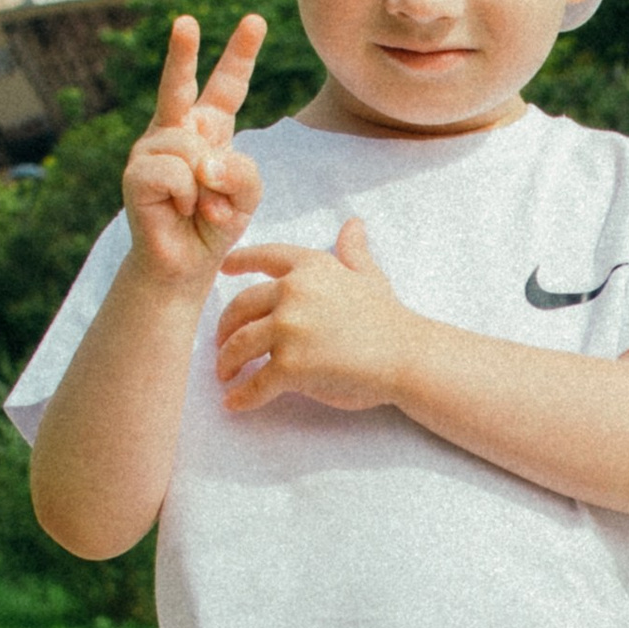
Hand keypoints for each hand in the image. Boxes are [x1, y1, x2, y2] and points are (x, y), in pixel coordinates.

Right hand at [123, 13, 266, 288]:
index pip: (226, 87)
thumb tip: (202, 162)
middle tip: (187, 21)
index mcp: (207, 130)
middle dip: (182, 52)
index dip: (240, 54)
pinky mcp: (136, 173)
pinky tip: (180, 211)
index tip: (255, 21)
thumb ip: (241, 169)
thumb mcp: (247, 194)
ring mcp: (151, 149)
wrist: (184, 266)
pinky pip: (177, 171)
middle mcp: (175, 131)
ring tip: (199, 207)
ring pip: (193, 147)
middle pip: (180, 85)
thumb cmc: (214, 225)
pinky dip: (189, 197)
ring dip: (208, 185)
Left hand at [215, 215, 415, 415]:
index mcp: (309, 267)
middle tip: (221, 344)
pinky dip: (241, 397)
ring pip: (238, 345)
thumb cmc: (389, 318)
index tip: (223, 268)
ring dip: (226, 363)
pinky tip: (234, 403)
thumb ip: (352, 251)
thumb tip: (353, 224)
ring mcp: (289, 329)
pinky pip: (255, 384)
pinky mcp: (291, 366)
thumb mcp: (368, 275)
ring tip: (225, 375)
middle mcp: (293, 291)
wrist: (407, 355)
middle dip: (224, 327)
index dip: (239, 261)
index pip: (263, 256)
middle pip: (240, 306)